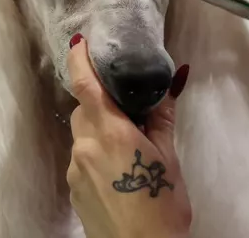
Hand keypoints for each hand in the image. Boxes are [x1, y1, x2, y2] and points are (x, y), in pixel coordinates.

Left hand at [66, 35, 192, 237]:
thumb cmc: (162, 206)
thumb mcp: (168, 158)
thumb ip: (162, 117)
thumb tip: (174, 79)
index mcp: (109, 133)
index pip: (84, 86)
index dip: (79, 60)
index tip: (79, 42)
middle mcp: (84, 147)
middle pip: (83, 109)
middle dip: (100, 100)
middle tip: (127, 105)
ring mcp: (75, 170)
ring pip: (82, 134)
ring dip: (100, 128)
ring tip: (129, 143)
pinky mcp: (73, 190)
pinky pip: (82, 158)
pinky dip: (97, 152)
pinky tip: (120, 169)